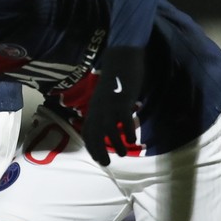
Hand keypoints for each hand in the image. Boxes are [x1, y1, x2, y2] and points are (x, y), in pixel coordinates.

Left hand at [81, 46, 144, 165]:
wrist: (121, 57)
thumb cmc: (116, 77)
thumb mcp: (107, 96)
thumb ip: (107, 110)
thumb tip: (112, 126)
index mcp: (94, 107)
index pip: (87, 130)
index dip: (91, 145)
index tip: (97, 158)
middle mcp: (99, 108)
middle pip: (94, 132)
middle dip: (98, 150)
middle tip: (107, 163)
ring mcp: (110, 104)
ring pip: (108, 129)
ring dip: (114, 144)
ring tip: (123, 153)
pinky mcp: (122, 100)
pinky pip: (123, 119)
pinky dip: (127, 131)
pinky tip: (132, 140)